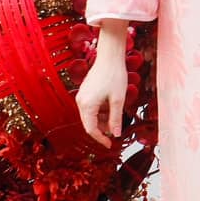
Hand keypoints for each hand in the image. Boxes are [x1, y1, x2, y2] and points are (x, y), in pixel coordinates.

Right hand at [76, 22, 130, 146]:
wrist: (109, 56)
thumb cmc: (114, 76)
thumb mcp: (118, 100)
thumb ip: (116, 118)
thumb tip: (115, 134)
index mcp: (87, 105)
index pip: (91, 129)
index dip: (100, 139)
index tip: (110, 144)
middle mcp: (80, 101)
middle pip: (89, 123)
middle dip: (102, 129)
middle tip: (115, 131)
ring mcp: (82, 96)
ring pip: (90, 115)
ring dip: (102, 120)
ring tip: (116, 118)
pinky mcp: (85, 92)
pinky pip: (91, 107)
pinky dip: (100, 112)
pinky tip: (111, 110)